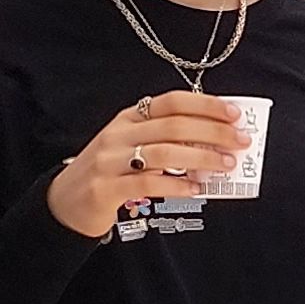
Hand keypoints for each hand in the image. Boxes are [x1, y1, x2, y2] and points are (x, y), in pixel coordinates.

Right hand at [48, 92, 256, 242]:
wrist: (65, 201)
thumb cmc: (110, 172)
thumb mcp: (132, 146)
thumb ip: (167, 141)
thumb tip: (215, 142)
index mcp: (129, 118)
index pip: (171, 102)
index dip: (205, 105)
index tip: (234, 114)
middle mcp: (119, 134)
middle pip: (173, 126)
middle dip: (213, 132)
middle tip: (239, 142)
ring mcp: (110, 160)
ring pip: (163, 153)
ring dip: (200, 158)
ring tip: (224, 166)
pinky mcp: (105, 188)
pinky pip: (148, 184)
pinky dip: (177, 186)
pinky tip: (196, 189)